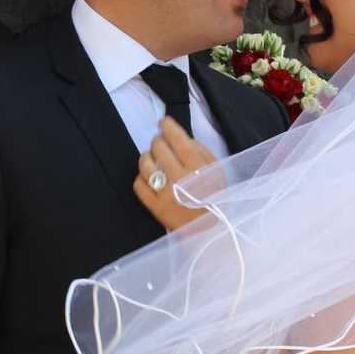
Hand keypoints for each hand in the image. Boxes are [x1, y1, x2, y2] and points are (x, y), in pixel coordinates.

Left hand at [134, 116, 216, 231]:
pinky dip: (141, 178)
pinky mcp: (154, 207)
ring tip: (151, 158)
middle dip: (157, 141)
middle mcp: (179, 177)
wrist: (210, 231)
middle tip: (159, 143)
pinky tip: (149, 178)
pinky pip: (138, 185)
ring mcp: (164, 193)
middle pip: (158, 147)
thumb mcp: (216, 171)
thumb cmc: (215, 198)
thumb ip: (201, 151)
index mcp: (197, 167)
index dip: (167, 126)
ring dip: (146, 157)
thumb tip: (182, 137)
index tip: (163, 122)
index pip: (177, 138)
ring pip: (145, 164)